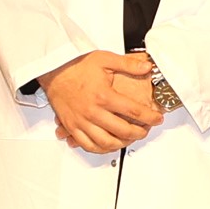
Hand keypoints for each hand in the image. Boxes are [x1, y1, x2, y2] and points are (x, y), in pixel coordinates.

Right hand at [40, 51, 165, 152]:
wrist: (53, 71)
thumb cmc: (75, 66)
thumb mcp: (105, 59)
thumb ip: (128, 64)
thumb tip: (146, 66)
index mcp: (103, 96)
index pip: (133, 111)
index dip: (149, 117)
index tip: (156, 118)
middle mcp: (92, 112)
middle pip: (122, 131)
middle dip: (139, 133)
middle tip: (145, 130)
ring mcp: (81, 122)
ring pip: (105, 142)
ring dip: (121, 144)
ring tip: (129, 139)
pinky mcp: (72, 127)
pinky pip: (87, 145)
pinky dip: (100, 149)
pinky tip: (108, 145)